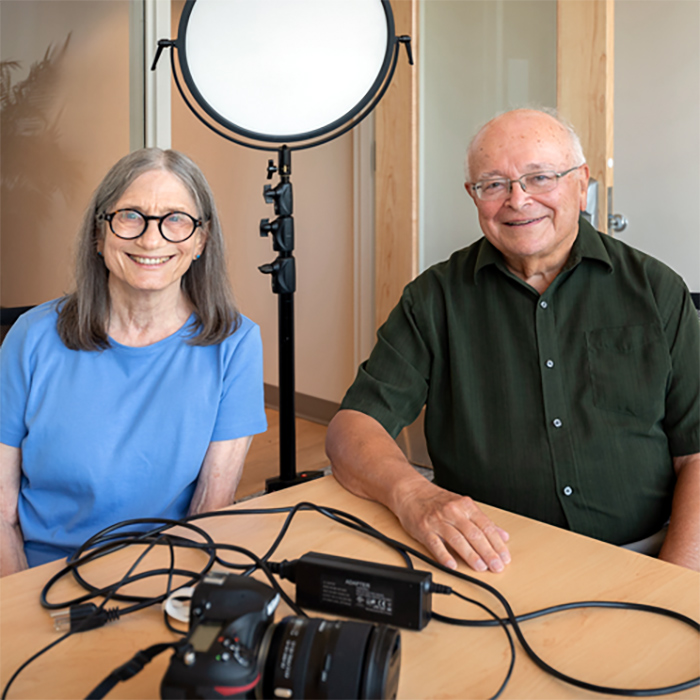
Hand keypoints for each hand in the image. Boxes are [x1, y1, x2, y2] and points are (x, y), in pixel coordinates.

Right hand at [392, 479, 510, 572]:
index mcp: (465, 505)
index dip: (497, 544)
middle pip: (474, 534)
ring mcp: (438, 520)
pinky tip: (452, 565)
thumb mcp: (463, 505)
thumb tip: (503, 536)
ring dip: (470, 555)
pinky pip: (435, 544)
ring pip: (457, 539)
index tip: (504, 558)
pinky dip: (444, 556)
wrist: (411, 492)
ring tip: (480, 567)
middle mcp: (453, 511)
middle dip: (488, 552)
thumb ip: (483, 521)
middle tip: (496, 566)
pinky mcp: (424, 529)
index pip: (486, 526)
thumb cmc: (437, 501)